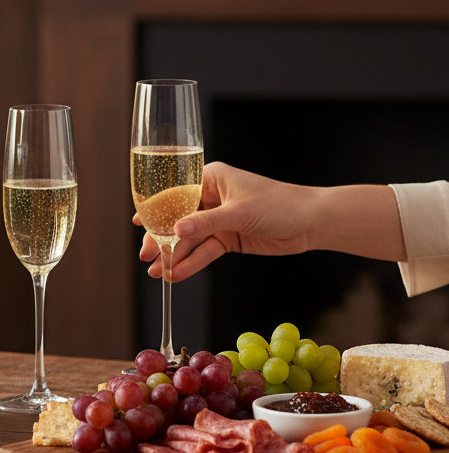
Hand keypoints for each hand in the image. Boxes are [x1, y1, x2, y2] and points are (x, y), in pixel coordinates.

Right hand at [134, 162, 314, 281]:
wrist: (313, 223)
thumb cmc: (280, 204)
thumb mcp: (239, 212)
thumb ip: (205, 223)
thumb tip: (175, 232)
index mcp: (211, 178)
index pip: (176, 192)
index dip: (156, 209)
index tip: (139, 222)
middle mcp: (212, 197)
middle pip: (179, 219)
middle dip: (162, 239)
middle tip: (146, 256)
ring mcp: (219, 219)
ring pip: (190, 239)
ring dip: (174, 256)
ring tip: (157, 273)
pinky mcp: (228, 238)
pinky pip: (205, 252)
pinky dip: (192, 263)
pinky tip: (177, 274)